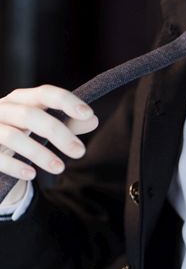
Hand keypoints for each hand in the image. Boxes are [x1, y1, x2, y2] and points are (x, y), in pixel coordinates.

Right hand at [0, 85, 97, 201]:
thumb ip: (67, 123)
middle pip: (31, 115)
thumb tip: (92, 120)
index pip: (45, 93)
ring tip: (60, 168)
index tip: (88, 114)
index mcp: (21, 99)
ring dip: (39, 153)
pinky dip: (15, 166)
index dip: (66, 101)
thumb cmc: (21, 131)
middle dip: (58, 133)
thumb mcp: (43, 125)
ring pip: (13, 137)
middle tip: (80, 152)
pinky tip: (32, 175)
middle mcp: (4, 109)